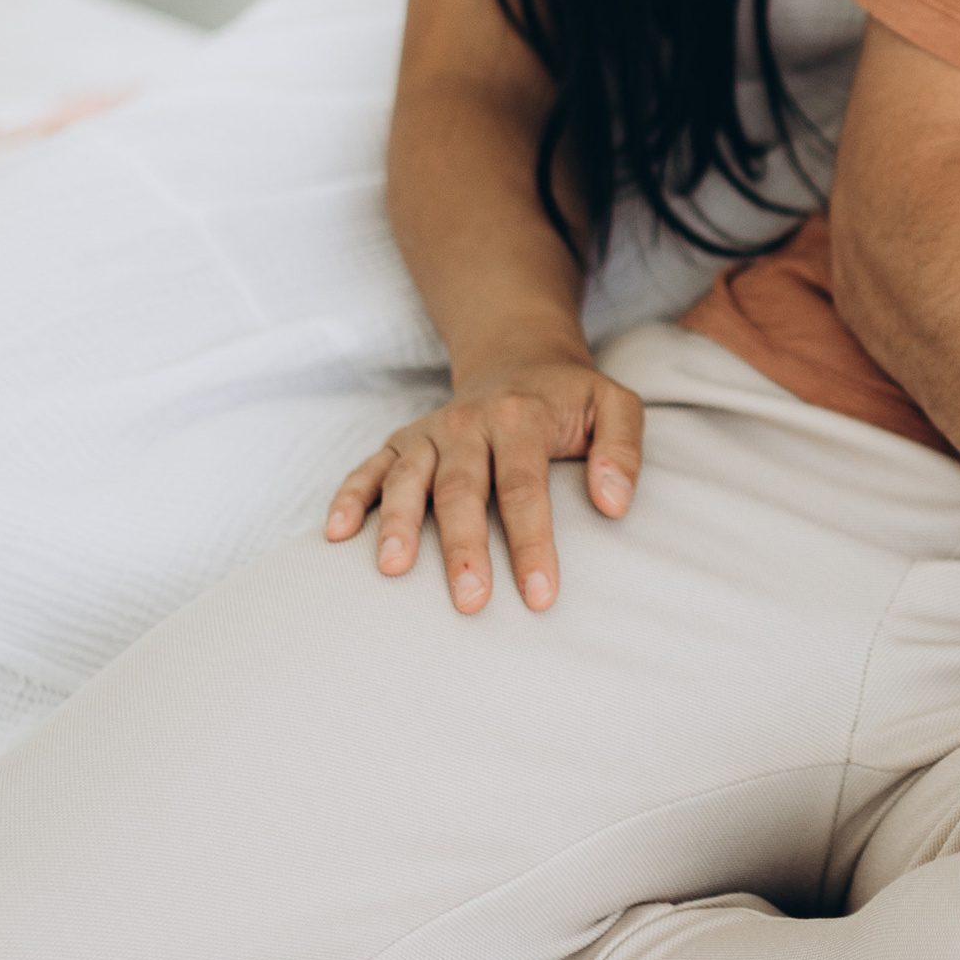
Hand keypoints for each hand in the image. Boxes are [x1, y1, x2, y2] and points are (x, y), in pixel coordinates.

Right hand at [325, 351, 643, 615]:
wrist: (518, 359)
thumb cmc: (571, 400)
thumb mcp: (615, 407)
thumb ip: (623, 450)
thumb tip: (613, 503)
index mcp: (522, 417)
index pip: (525, 486)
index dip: (531, 542)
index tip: (539, 595)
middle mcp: (469, 423)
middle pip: (461, 488)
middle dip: (464, 547)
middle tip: (470, 601)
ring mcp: (430, 432)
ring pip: (408, 478)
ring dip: (399, 523)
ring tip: (393, 570)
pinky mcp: (402, 441)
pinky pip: (369, 469)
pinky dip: (350, 497)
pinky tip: (336, 534)